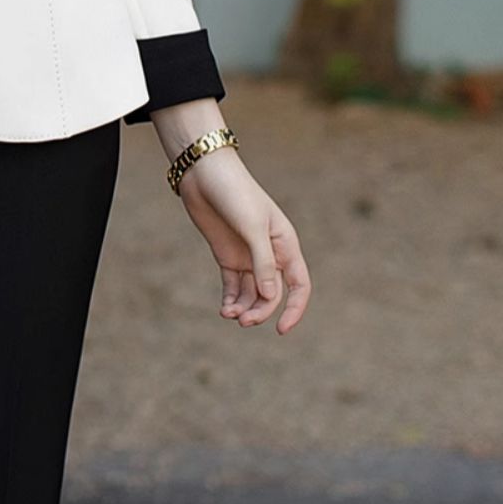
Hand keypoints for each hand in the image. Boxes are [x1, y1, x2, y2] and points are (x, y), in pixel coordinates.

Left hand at [175, 148, 310, 333]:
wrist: (203, 174)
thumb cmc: (235, 194)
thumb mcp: (252, 228)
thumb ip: (263, 262)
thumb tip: (270, 297)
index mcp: (285, 244)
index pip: (299, 285)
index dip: (294, 309)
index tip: (281, 329)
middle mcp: (270, 253)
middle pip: (272, 294)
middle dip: (260, 311)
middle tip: (242, 321)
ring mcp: (248, 256)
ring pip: (253, 294)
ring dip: (244, 308)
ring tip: (228, 315)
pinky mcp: (227, 256)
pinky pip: (234, 286)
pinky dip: (231, 300)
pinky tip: (224, 309)